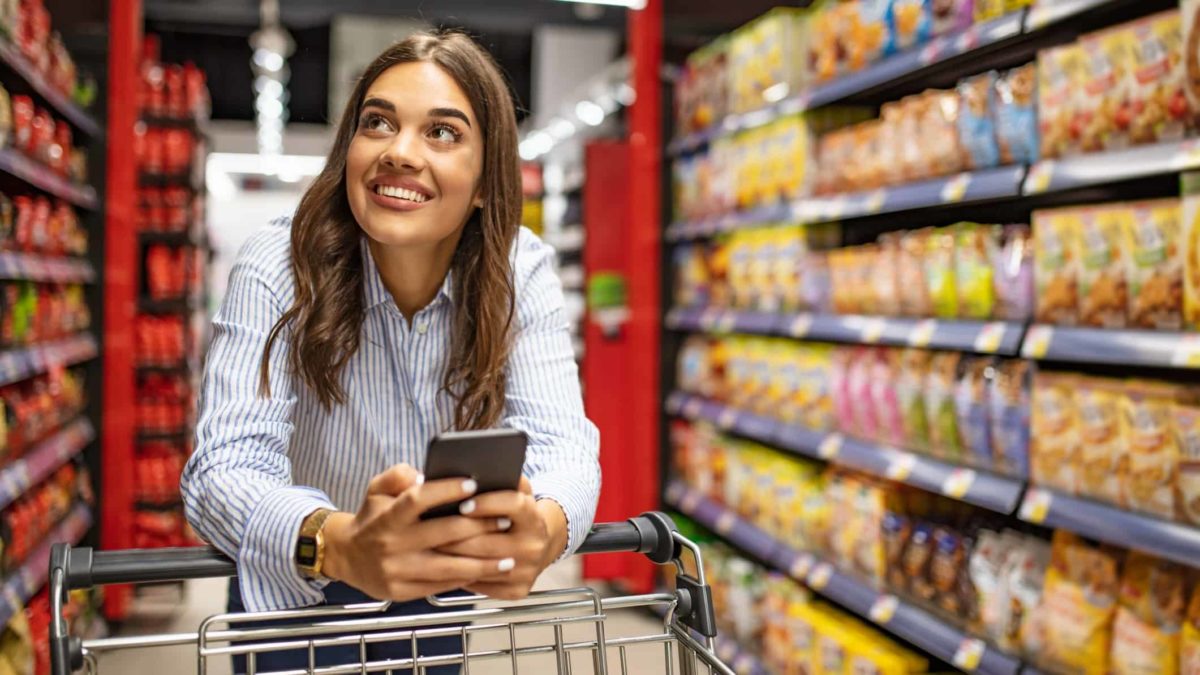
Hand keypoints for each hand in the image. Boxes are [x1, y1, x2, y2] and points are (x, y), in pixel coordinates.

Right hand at [321, 464, 513, 601]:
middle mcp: (391, 544)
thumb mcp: (376, 489)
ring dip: (482, 562)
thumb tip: (425, 475)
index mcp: (387, 516)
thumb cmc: (373, 517)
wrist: (346, 556)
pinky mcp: (400, 591)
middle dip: (479, 526)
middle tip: (505, 520)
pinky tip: (487, 572)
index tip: (474, 483)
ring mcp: (396, 571)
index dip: (446, 490)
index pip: (418, 499)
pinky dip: (466, 579)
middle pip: (443, 534)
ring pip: (448, 566)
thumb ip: (398, 475)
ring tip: (508, 558)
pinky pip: (440, 585)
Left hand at [436, 477, 568, 600]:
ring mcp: (527, 571)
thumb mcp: (517, 491)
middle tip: (429, 528)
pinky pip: (480, 584)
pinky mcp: (517, 591)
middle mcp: (534, 545)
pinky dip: (460, 575)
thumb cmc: (517, 513)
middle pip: (488, 541)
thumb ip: (504, 478)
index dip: (488, 503)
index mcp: (535, 517)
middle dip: (456, 534)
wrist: (541, 546)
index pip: (514, 505)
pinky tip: (443, 565)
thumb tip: (478, 471)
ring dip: (452, 556)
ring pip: (480, 565)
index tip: (463, 504)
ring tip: (429, 545)